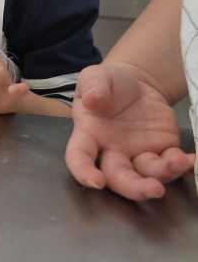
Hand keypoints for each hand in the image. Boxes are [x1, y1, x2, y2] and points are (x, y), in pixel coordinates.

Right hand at [65, 64, 194, 199]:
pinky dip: (183, 166)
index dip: (84, 171)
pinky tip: (191, 160)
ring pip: (148, 173)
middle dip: (134, 187)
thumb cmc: (109, 83)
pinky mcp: (162, 149)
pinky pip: (172, 164)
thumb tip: (92, 99)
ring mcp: (138, 153)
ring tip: (179, 162)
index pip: (79, 157)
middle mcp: (112, 150)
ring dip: (163, 174)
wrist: (135, 83)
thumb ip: (92, 86)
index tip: (95, 181)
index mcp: (89, 134)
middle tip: (152, 189)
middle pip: (118, 177)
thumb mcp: (94, 76)